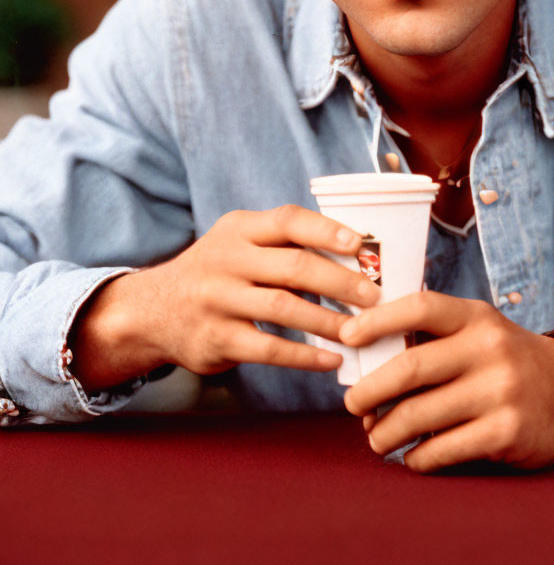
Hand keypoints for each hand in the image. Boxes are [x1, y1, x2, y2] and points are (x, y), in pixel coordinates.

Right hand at [70, 205, 380, 390]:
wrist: (153, 311)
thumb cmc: (218, 271)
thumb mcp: (239, 242)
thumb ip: (284, 243)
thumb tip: (357, 252)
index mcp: (240, 229)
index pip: (287, 221)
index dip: (326, 230)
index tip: (360, 244)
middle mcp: (227, 260)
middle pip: (294, 267)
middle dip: (340, 282)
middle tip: (374, 296)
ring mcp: (218, 300)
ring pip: (284, 308)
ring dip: (329, 320)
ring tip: (361, 330)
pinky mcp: (216, 339)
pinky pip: (268, 348)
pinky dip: (304, 356)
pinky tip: (331, 359)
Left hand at [339, 291, 553, 472]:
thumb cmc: (501, 360)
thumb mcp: (475, 332)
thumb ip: (429, 338)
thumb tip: (365, 363)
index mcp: (476, 317)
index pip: (421, 307)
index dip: (378, 320)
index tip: (347, 337)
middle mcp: (489, 349)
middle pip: (411, 367)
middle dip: (370, 390)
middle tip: (352, 405)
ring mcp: (500, 391)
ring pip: (420, 415)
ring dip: (385, 432)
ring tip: (375, 439)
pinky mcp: (506, 432)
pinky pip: (442, 449)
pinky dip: (417, 457)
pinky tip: (412, 456)